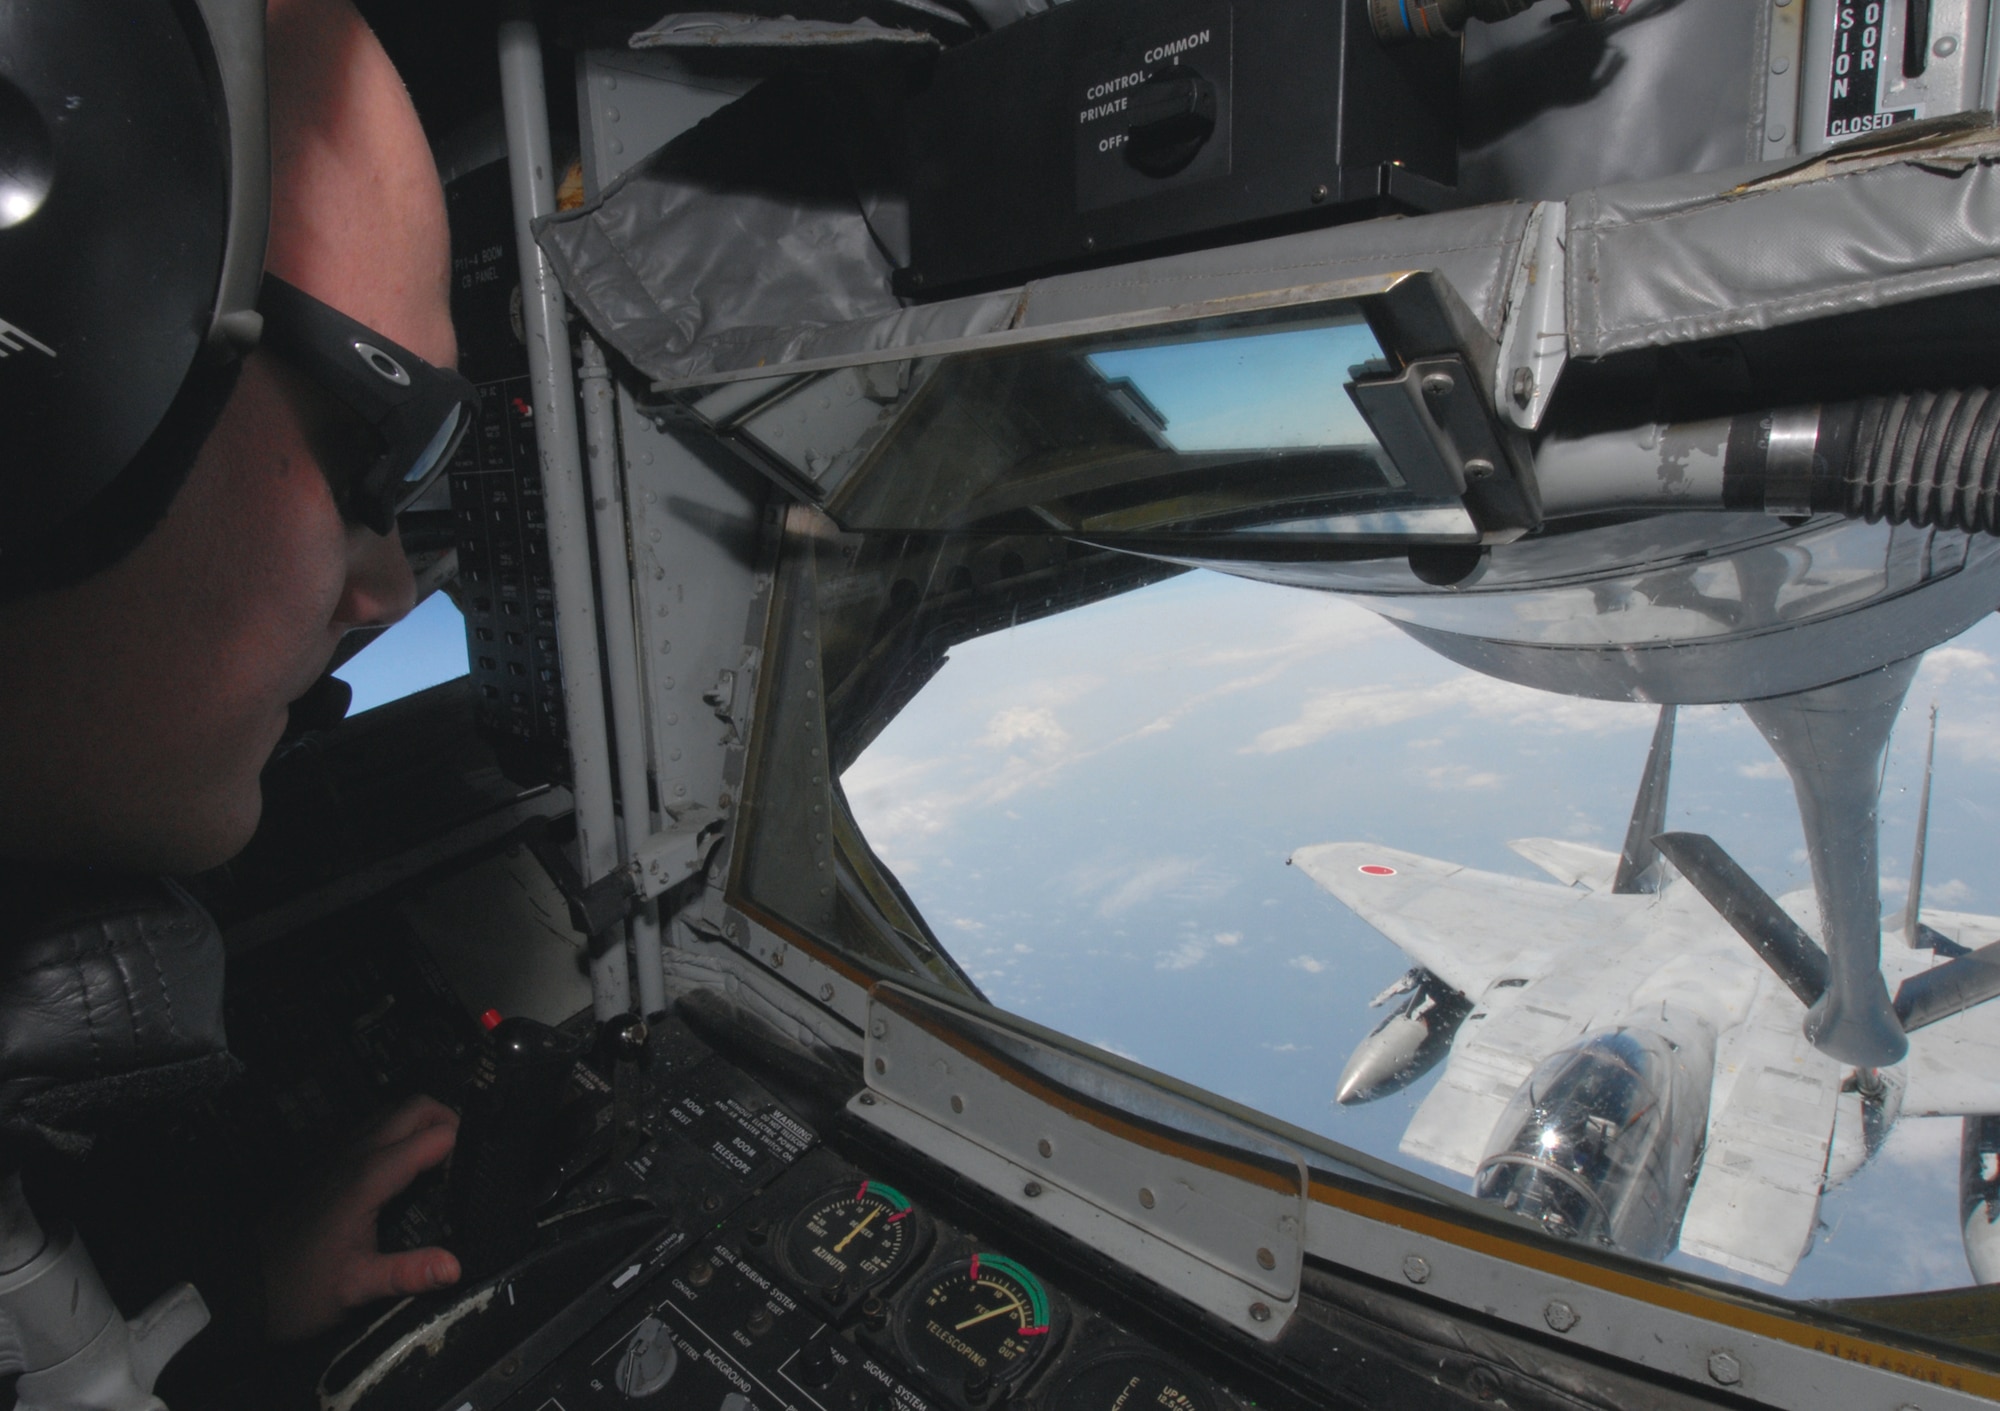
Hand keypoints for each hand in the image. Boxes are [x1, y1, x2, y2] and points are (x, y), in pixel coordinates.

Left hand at [261, 1095, 461, 1342]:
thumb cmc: (300, 1289)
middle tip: (464, 1161)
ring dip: (423, 1125)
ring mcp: (338, 1154)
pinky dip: (401, 1134)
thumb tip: (457, 1266)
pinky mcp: (329, 1162)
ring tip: (440, 1165)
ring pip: (393, 1112)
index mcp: (368, 1177)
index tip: (473, 1177)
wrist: (241, 1290)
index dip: (462, 1149)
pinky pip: (375, 1128)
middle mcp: (355, 1154)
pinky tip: (406, 1173)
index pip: (434, 1135)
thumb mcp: (356, 1289)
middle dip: (449, 1121)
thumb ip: (408, 1273)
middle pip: (415, 1107)